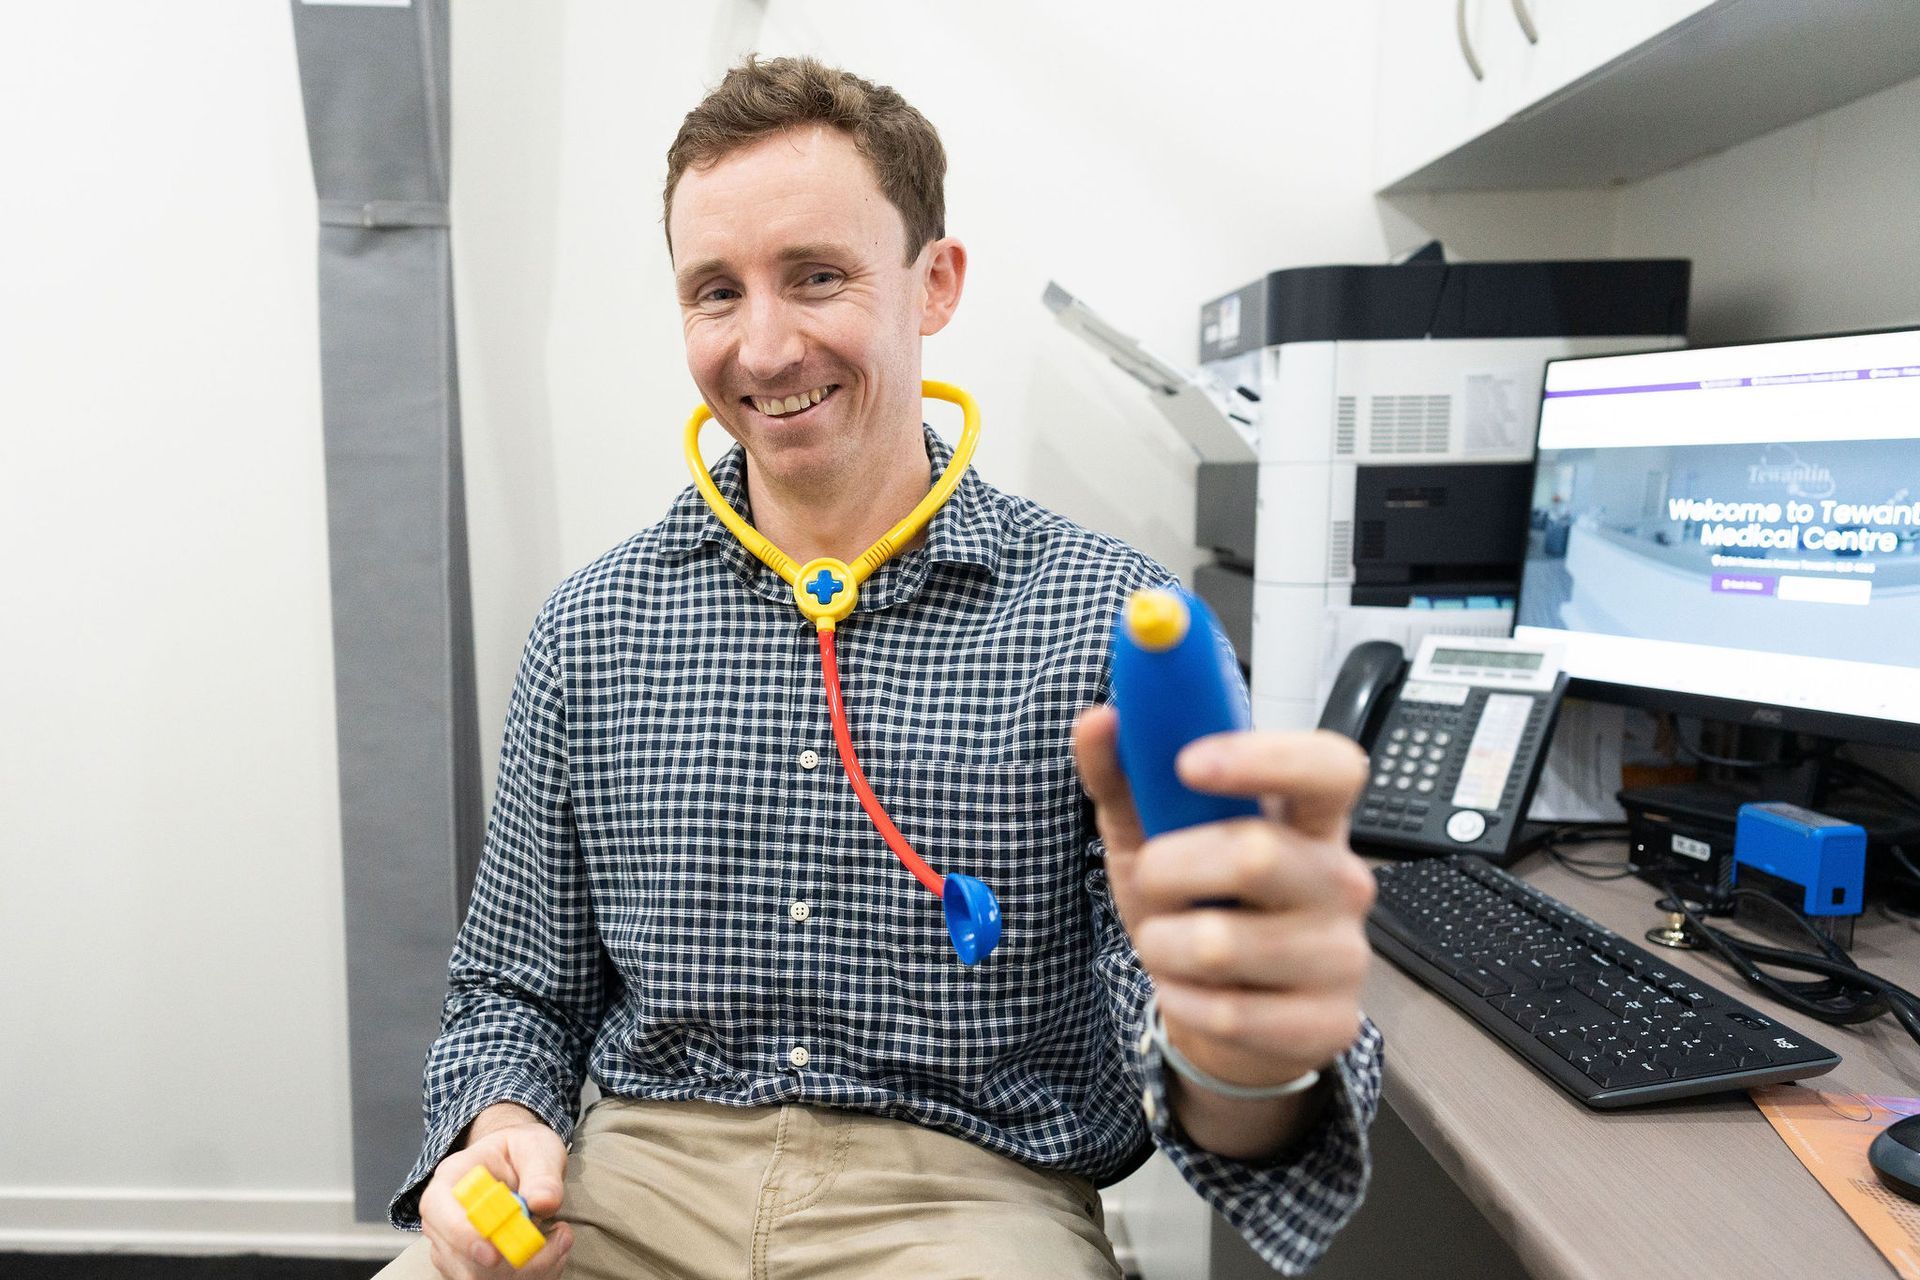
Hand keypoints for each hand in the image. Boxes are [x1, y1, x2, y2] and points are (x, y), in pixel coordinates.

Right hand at [418, 1103, 573, 1278]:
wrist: (520, 1163)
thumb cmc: (523, 1151)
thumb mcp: (538, 1149)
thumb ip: (542, 1173)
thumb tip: (542, 1202)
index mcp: (452, 1178)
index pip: (438, 1210)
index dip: (462, 1235)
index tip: (495, 1253)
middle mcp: (443, 1216)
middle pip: (459, 1257)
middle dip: (509, 1261)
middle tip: (557, 1240)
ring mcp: (453, 1246)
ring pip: (478, 1277)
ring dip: (526, 1269)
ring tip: (559, 1240)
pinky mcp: (470, 1265)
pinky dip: (530, 1274)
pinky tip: (551, 1252)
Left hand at [1073, 709, 1374, 1093]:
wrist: (1231, 1018)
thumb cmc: (1197, 906)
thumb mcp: (1153, 836)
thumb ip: (1124, 776)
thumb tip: (1097, 721)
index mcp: (1311, 818)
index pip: (1329, 767)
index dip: (1264, 758)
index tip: (1188, 762)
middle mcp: (1341, 880)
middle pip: (1257, 855)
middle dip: (1171, 867)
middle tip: (1153, 878)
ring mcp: (1342, 954)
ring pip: (1222, 944)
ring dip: (1163, 943)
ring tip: (1167, 942)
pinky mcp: (1327, 1023)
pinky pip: (1227, 1011)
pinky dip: (1181, 1000)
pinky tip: (1189, 991)